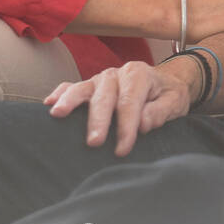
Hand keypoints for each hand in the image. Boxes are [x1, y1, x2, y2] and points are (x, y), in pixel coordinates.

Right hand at [42, 60, 193, 157]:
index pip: (130, 103)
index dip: (126, 127)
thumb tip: (143, 124)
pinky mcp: (90, 85)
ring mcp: (101, 78)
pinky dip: (61, 93)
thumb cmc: (168, 94)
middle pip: (105, 97)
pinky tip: (49, 104)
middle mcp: (117, 74)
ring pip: (84, 88)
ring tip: (57, 114)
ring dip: (70, 102)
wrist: (165, 82)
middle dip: (99, 120)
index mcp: (139, 75)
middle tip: (94, 142)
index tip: (122, 149)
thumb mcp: (175, 102)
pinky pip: (72, 86)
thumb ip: (160, 112)